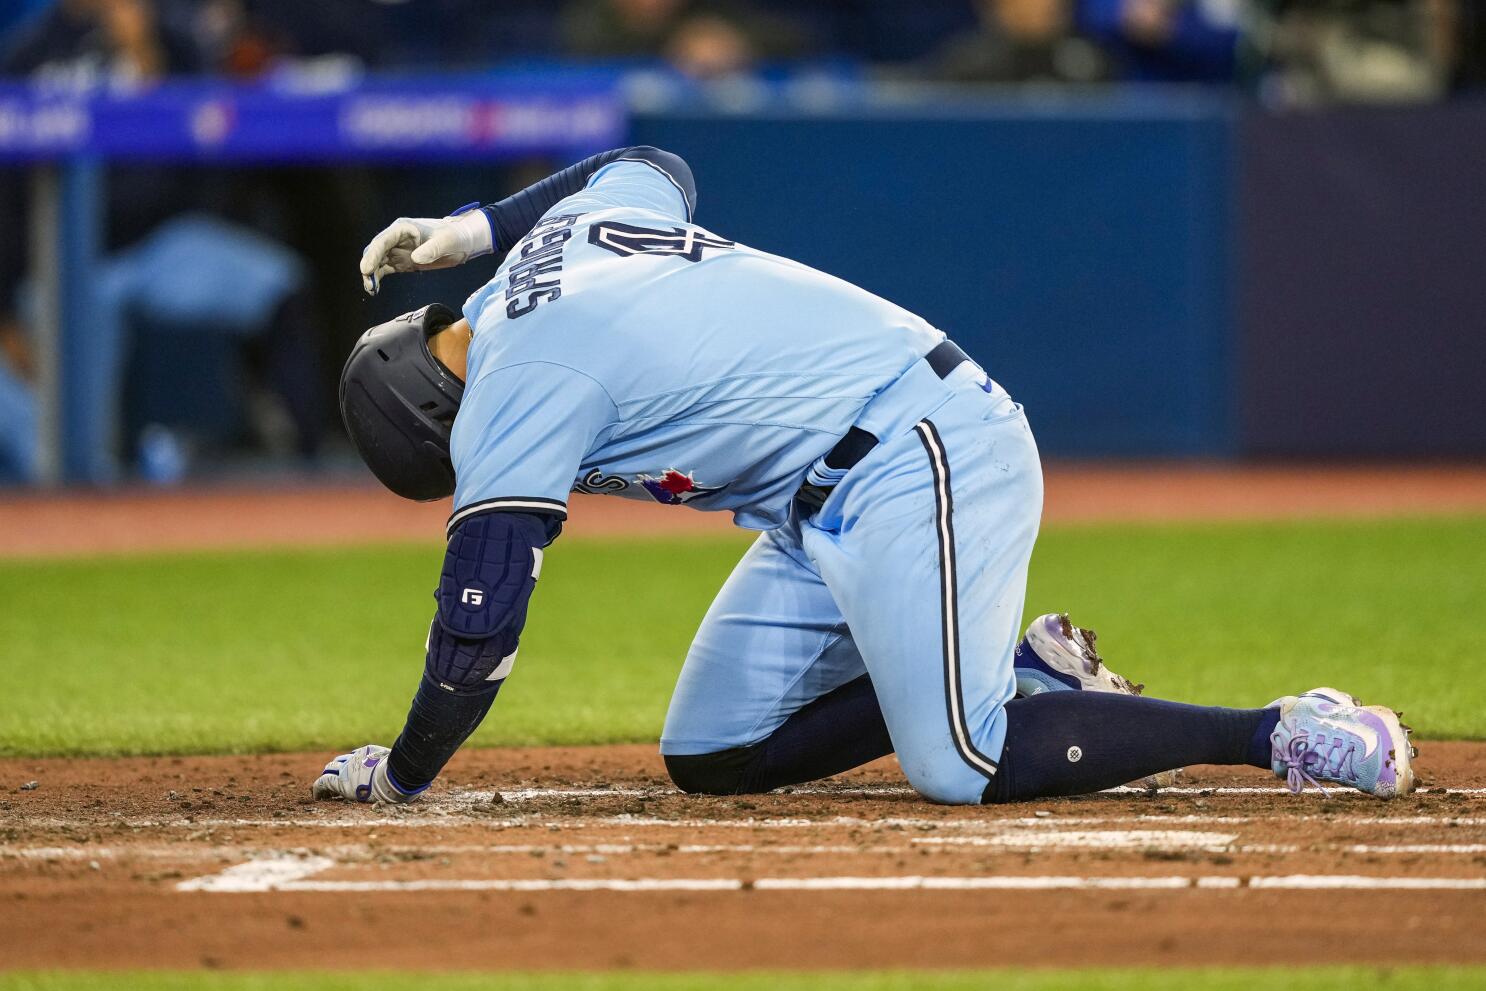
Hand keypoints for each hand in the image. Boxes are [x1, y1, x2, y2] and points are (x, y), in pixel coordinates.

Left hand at [311, 744, 419, 802]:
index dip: (351, 763)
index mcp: (368, 752)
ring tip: (325, 791)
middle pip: (340, 761)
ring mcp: (346, 769)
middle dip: (336, 769)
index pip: (355, 756)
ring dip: (327, 778)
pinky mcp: (339, 782)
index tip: (352, 771)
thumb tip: (423, 782)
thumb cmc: (402, 773)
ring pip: (329, 770)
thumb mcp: (403, 767)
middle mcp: (355, 758)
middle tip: (334, 779)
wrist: (393, 776)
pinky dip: (319, 789)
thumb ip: (404, 771)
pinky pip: (323, 783)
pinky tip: (318, 797)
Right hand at [359, 209, 493, 294]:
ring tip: (371, 288)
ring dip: (371, 274)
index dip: (373, 254)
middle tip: (368, 283)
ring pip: (377, 261)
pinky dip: (378, 278)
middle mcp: (396, 238)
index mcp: (403, 228)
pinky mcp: (401, 262)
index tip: (366, 269)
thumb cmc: (455, 236)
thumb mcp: (447, 241)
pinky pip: (384, 269)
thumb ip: (432, 249)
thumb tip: (415, 258)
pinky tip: (374, 289)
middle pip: (375, 251)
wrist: (462, 241)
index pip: (383, 240)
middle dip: (369, 265)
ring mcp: (397, 250)